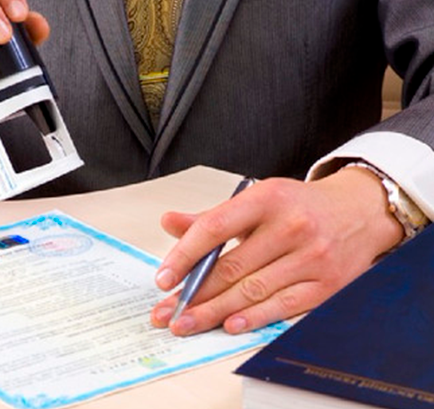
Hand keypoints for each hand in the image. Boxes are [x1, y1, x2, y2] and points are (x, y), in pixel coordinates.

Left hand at [151, 167, 403, 335]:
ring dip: (214, 311)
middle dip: (193, 294)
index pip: (215, 228)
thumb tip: (169, 223)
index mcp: (266, 198)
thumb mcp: (256, 200)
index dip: (184, 256)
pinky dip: (253, 318)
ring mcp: (312, 256)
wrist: (359, 211)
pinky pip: (283, 305)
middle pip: (231, 267)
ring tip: (187, 323)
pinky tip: (229, 325)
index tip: (163, 278)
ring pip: (253, 290)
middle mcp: (291, 226)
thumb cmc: (298, 207)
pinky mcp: (327, 283)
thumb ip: (212, 217)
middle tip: (166, 312)